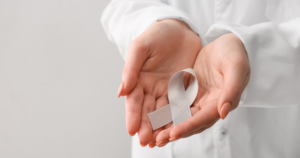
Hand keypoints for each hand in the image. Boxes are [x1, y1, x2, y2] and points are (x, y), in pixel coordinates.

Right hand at [118, 19, 201, 146]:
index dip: (132, 115)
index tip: (132, 129)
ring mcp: (167, 91)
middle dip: (146, 127)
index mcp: (138, 80)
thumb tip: (120, 92)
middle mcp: (151, 88)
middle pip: (147, 111)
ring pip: (162, 113)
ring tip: (159, 142)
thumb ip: (131, 69)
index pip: (134, 101)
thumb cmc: (157, 35)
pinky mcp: (182, 90)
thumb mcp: (141, 48)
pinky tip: (176, 130)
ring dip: (160, 128)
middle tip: (146, 141)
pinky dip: (176, 119)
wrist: (179, 29)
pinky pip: (179, 107)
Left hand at [155, 33, 249, 146]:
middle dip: (175, 132)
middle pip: (191, 122)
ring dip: (168, 126)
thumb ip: (232, 89)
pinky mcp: (190, 93)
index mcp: (222, 102)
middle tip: (158, 140)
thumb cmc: (234, 53)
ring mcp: (199, 100)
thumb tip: (223, 113)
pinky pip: (176, 105)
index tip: (173, 133)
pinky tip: (154, 118)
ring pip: (182, 117)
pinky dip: (166, 113)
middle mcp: (210, 105)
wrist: (227, 43)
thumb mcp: (236, 67)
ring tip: (153, 135)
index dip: (189, 126)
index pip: (204, 118)